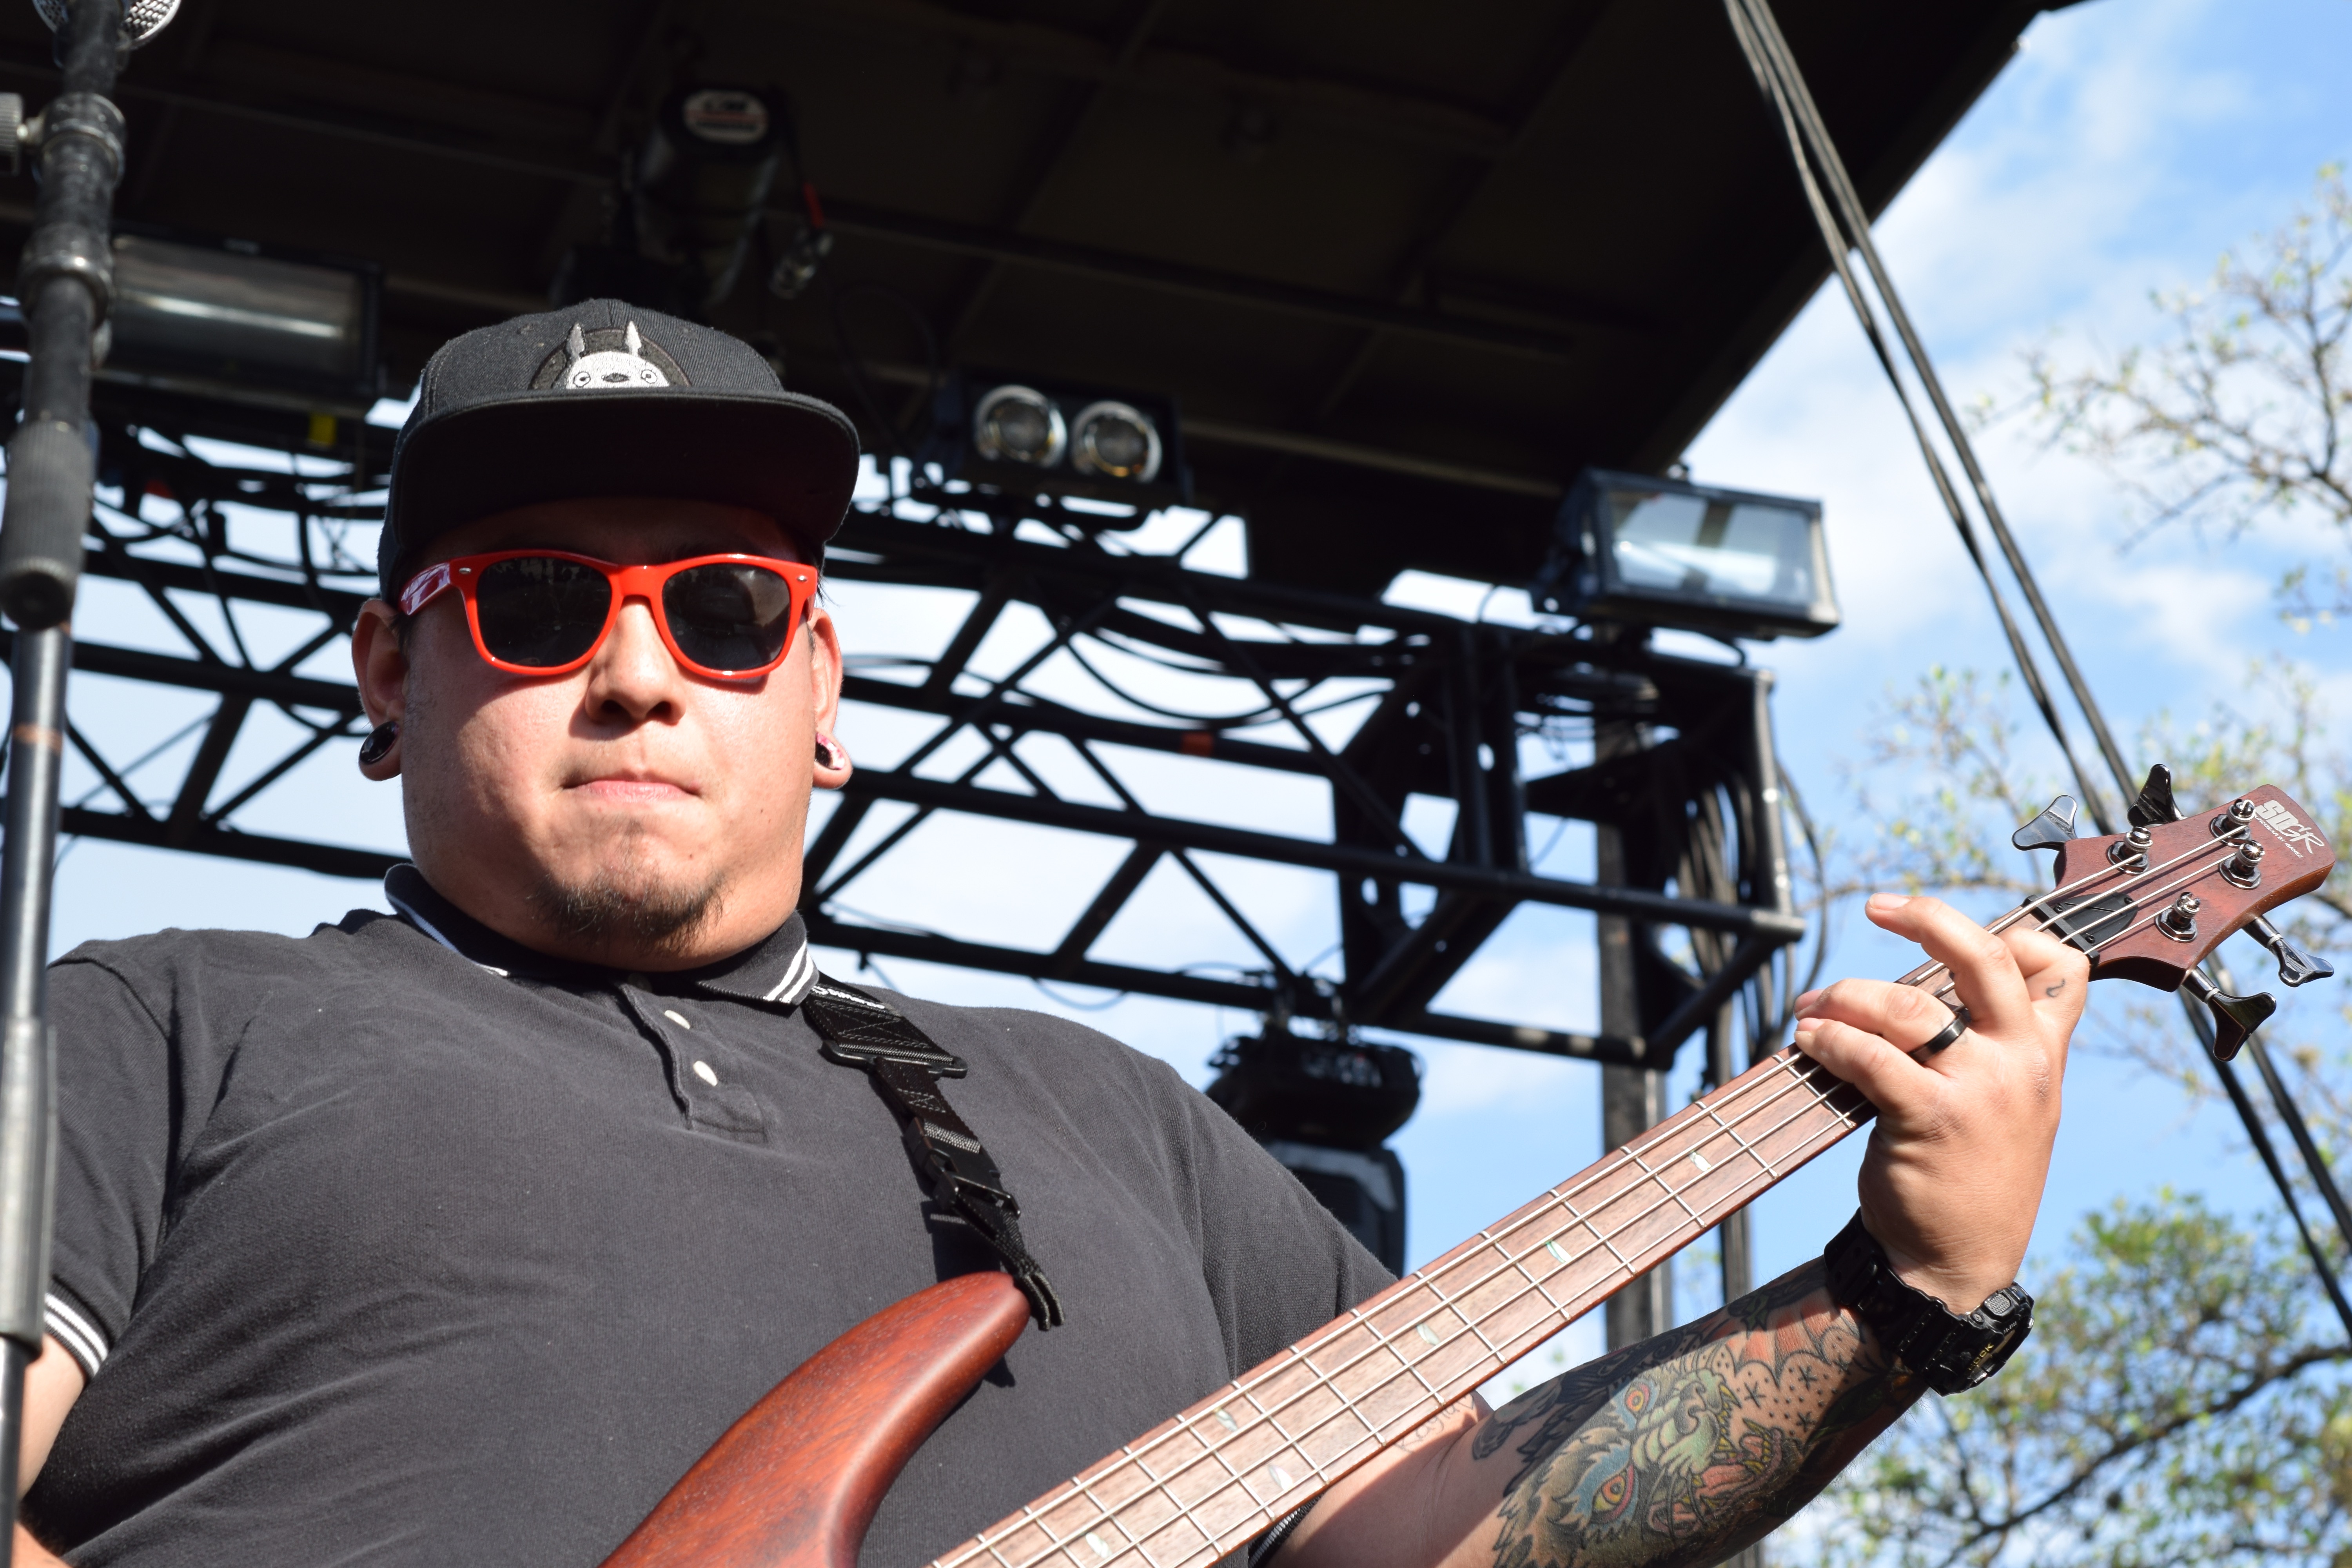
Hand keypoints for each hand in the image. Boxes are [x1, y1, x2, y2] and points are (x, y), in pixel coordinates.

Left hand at [1790, 893, 2086, 1309]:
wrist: (1955, 1263)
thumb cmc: (1970, 1175)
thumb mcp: (2010, 1108)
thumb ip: (1988, 1048)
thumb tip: (1930, 987)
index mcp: (2044, 1056)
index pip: (2063, 971)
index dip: (2021, 932)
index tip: (1959, 925)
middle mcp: (2020, 1064)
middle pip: (1983, 959)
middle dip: (1927, 917)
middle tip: (1877, 906)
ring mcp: (1979, 1091)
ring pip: (1908, 1006)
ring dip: (1847, 995)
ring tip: (1813, 1007)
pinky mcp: (1931, 1120)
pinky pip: (1872, 1057)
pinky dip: (1831, 1039)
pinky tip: (1809, 1039)